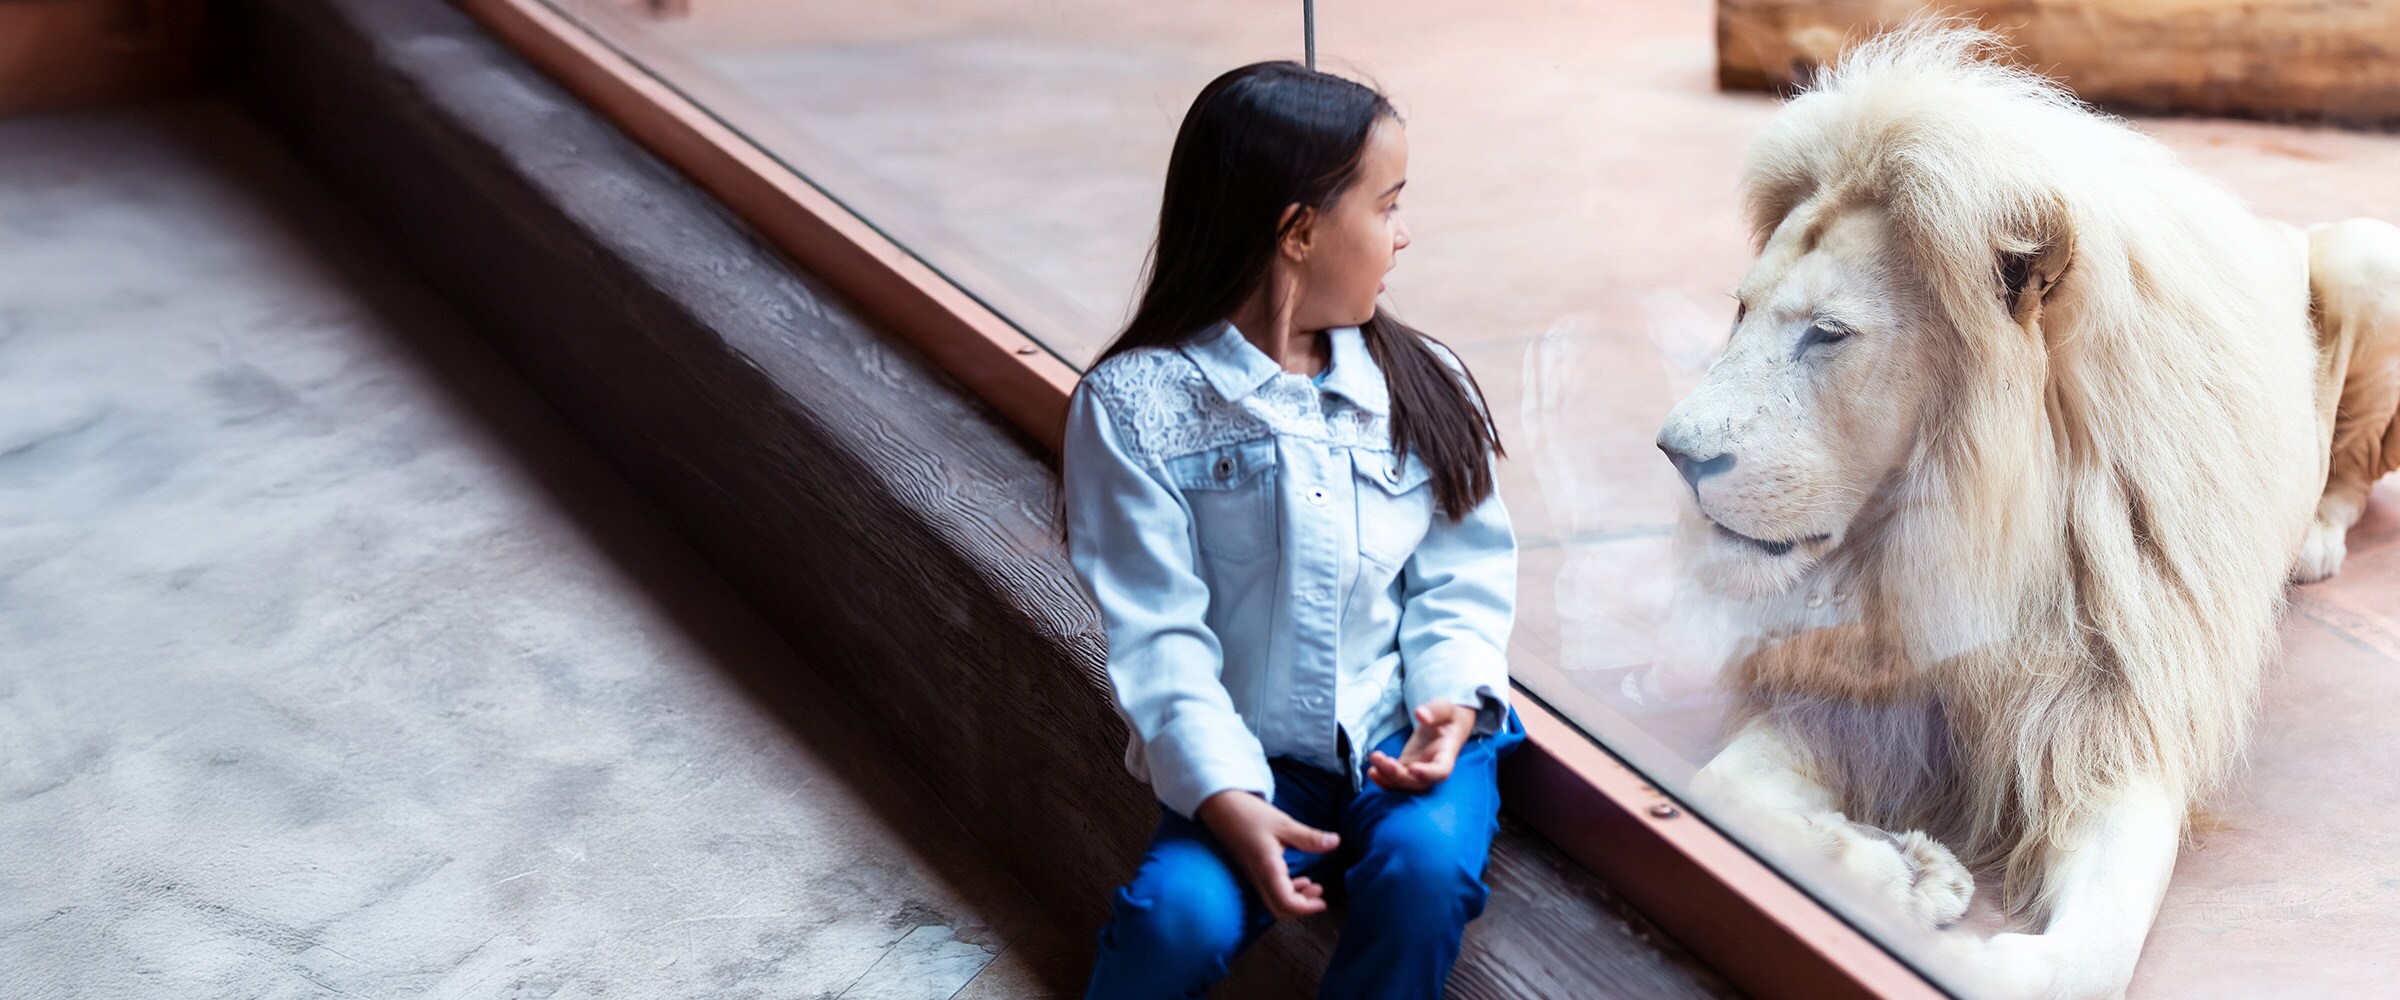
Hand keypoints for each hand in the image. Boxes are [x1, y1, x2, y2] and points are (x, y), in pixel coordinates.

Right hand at [1194, 789, 1339, 918]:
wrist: (1218, 806)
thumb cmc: (1249, 813)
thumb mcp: (1283, 823)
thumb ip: (1309, 837)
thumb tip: (1335, 842)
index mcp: (1266, 867)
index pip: (1285, 902)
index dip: (1305, 908)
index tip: (1322, 902)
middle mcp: (1257, 877)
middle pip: (1278, 909)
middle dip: (1301, 908)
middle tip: (1319, 895)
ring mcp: (1251, 876)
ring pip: (1273, 902)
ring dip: (1294, 900)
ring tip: (1312, 886)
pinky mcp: (1250, 871)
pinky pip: (1268, 891)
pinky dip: (1285, 891)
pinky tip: (1296, 879)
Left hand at [1367, 699, 1478, 792]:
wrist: (1445, 725)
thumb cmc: (1447, 717)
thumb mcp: (1445, 707)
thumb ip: (1435, 710)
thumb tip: (1420, 714)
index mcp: (1446, 754)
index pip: (1441, 771)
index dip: (1429, 773)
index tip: (1413, 768)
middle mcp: (1433, 767)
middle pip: (1418, 783)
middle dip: (1398, 775)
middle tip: (1381, 759)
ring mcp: (1419, 770)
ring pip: (1404, 784)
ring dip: (1387, 777)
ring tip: (1375, 759)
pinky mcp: (1406, 768)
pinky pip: (1395, 779)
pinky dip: (1383, 778)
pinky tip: (1372, 770)